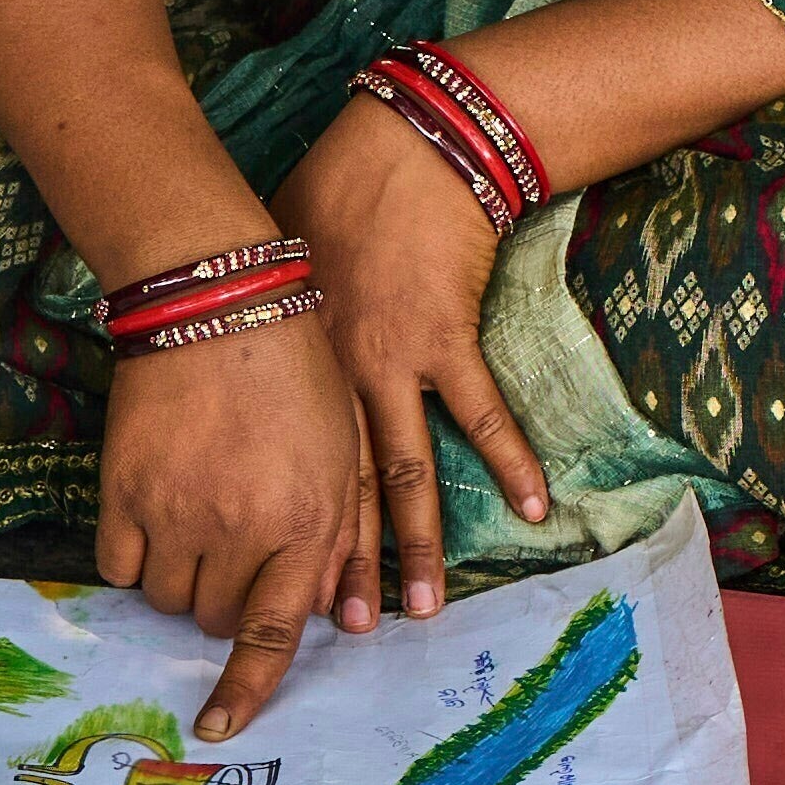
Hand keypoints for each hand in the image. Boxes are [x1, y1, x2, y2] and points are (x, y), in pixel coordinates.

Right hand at [86, 320, 380, 733]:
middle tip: (230, 550)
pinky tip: (153, 514)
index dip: (246, 688)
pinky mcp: (123, 490)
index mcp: (303, 523)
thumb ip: (334, 538)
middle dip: (223, 601)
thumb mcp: (341, 456)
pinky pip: (119, 566)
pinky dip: (135, 557)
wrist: (218, 303)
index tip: (218, 727)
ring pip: (166, 599)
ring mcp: (175, 512)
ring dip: (180, 579)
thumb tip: (325, 614)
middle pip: (213, 619)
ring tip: (194, 521)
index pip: (271, 632)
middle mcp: (238, 529)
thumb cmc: (295, 375)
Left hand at [273, 90, 553, 578]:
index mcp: (292, 372)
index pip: (286, 474)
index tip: (287, 593)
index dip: (288, 536)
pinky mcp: (447, 338)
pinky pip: (482, 412)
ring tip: (422, 607)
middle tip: (347, 633)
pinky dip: (511, 458)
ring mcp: (395, 364)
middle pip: (340, 492)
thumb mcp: (278, 273)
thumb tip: (251, 373)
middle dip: (344, 567)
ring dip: (415, 543)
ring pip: (405, 473)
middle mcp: (336, 381)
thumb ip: (273, 334)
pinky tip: (534, 506)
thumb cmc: (327, 197)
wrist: (394, 152)